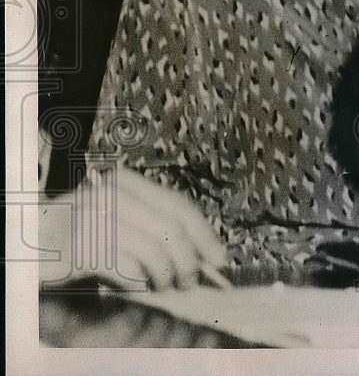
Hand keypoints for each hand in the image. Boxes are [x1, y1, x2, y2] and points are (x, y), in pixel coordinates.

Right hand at [39, 167, 227, 290]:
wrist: (28, 242)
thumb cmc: (80, 232)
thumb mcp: (119, 218)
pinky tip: (137, 285)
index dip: (205, 234)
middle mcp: (112, 194)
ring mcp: (95, 218)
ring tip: (166, 286)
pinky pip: (126, 269)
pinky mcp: (81, 247)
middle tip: (191, 282)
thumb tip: (202, 254)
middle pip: (172, 230)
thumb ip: (154, 226)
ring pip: (154, 251)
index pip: (179, 206)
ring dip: (167, 275)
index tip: (220, 258)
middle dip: (190, 261)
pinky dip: (138, 282)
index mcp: (127, 182)